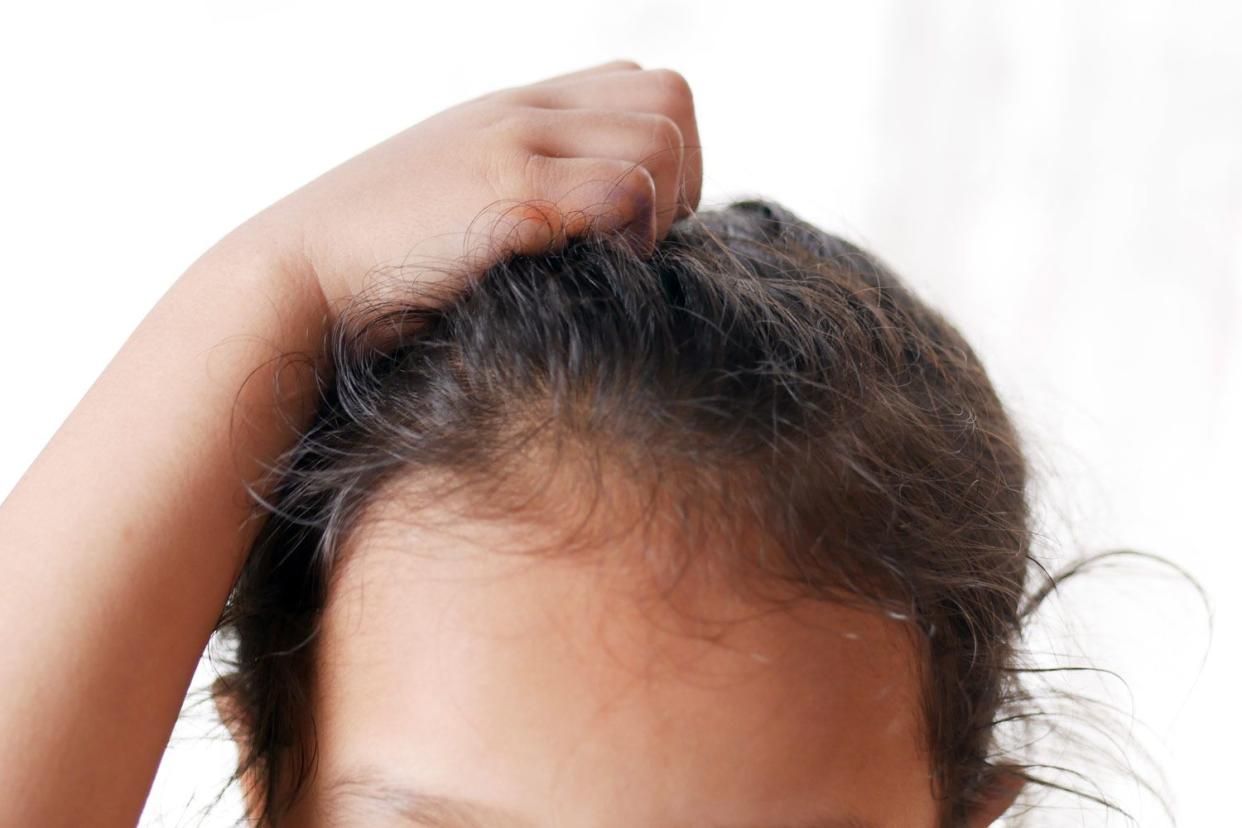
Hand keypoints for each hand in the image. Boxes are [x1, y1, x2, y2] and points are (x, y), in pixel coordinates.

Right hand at [253, 60, 702, 312]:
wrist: (298, 279)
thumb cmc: (378, 264)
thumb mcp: (454, 199)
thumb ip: (517, 189)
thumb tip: (588, 232)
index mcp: (515, 108)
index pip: (638, 81)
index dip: (661, 149)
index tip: (632, 218)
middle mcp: (524, 111)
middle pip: (670, 97)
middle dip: (682, 174)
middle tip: (638, 239)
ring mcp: (517, 144)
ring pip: (663, 138)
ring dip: (661, 205)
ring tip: (612, 255)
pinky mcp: (510, 193)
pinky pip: (626, 188)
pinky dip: (632, 233)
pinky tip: (590, 266)